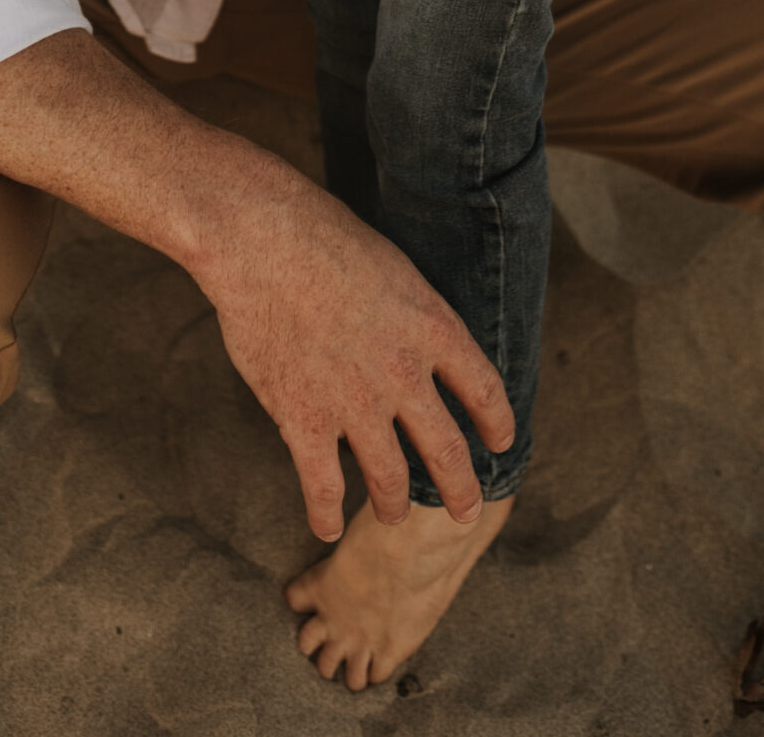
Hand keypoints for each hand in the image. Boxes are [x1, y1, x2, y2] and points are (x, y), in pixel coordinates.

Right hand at [192, 167, 513, 536]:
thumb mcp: (393, 266)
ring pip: (390, 480)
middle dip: (460, 491)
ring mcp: (355, 404)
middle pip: (446, 451)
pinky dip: (327, 515)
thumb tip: (412, 338)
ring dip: (393, 504)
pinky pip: (324, 487)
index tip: (500, 443)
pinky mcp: (305, 421)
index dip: (496, 422)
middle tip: (466, 513)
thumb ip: (409, 314)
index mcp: (432, 328)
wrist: (263, 239)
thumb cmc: (322, 236)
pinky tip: (328, 527)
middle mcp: (404, 374)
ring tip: (392, 515)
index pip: (484, 389)